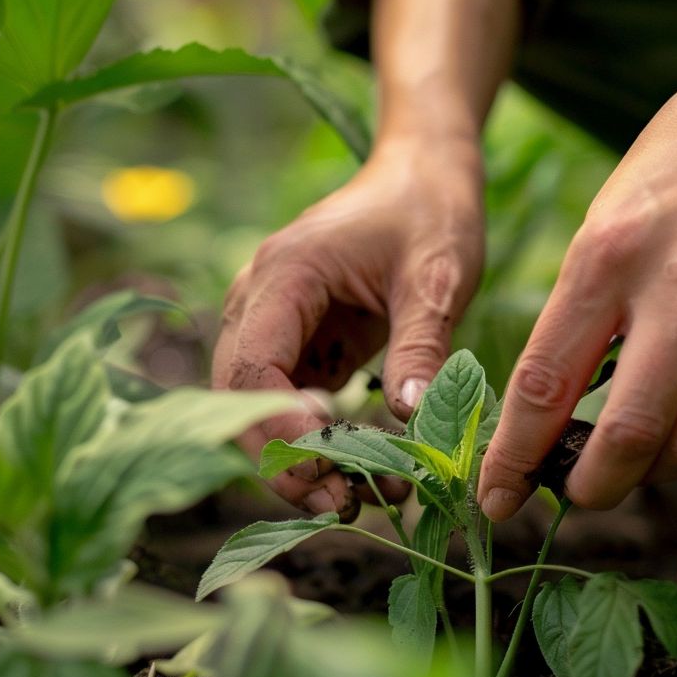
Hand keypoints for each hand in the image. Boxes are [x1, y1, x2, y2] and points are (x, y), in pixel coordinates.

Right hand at [215, 137, 484, 517]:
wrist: (422, 174)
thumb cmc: (429, 211)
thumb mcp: (438, 276)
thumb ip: (421, 346)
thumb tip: (409, 418)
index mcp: (284, 275)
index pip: (253, 368)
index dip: (281, 428)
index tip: (332, 467)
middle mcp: (260, 301)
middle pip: (238, 399)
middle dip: (282, 460)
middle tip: (342, 503)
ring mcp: (273, 324)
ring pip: (257, 410)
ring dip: (298, 460)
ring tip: (364, 497)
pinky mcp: (299, 344)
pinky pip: (289, 405)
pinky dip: (317, 444)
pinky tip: (366, 473)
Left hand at [479, 73, 676, 518]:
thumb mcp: (602, 221)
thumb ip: (580, 313)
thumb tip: (553, 412)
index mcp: (609, 254)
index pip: (546, 384)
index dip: (515, 456)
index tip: (496, 495)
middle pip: (630, 435)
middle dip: (591, 488)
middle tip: (575, 496)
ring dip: (652, 473)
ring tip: (631, 463)